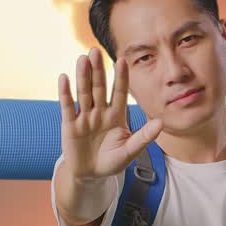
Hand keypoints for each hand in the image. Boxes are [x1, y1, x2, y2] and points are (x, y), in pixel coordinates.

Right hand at [57, 46, 162, 181]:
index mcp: (116, 115)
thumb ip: (144, 136)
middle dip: (98, 70)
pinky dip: (65, 93)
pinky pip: (67, 106)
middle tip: (96, 50)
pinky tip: (64, 78)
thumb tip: (161, 123)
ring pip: (83, 93)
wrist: (91, 175)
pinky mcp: (70, 125)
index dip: (120, 77)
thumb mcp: (130, 150)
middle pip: (98, 87)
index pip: (119, 92)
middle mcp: (100, 111)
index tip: (122, 60)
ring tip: (82, 59)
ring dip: (82, 76)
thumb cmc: (112, 161)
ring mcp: (84, 117)